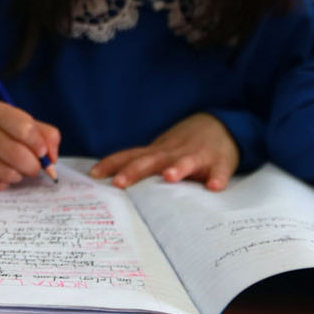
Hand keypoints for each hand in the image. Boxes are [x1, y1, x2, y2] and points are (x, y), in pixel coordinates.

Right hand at [0, 102, 60, 190]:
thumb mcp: (20, 122)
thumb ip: (45, 136)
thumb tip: (51, 160)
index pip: (25, 129)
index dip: (39, 145)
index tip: (41, 152)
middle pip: (17, 155)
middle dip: (33, 166)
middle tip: (33, 167)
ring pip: (6, 173)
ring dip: (18, 176)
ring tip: (14, 169)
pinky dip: (3, 183)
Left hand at [89, 112, 238, 190]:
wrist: (221, 126)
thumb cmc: (184, 146)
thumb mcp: (160, 152)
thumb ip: (141, 165)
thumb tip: (111, 182)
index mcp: (157, 152)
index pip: (130, 156)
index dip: (112, 165)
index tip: (93, 175)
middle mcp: (173, 152)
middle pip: (152, 160)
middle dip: (134, 171)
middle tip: (119, 184)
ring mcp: (197, 156)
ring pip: (185, 162)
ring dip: (177, 168)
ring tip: (169, 178)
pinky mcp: (220, 162)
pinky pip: (219, 171)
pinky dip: (217, 177)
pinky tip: (214, 187)